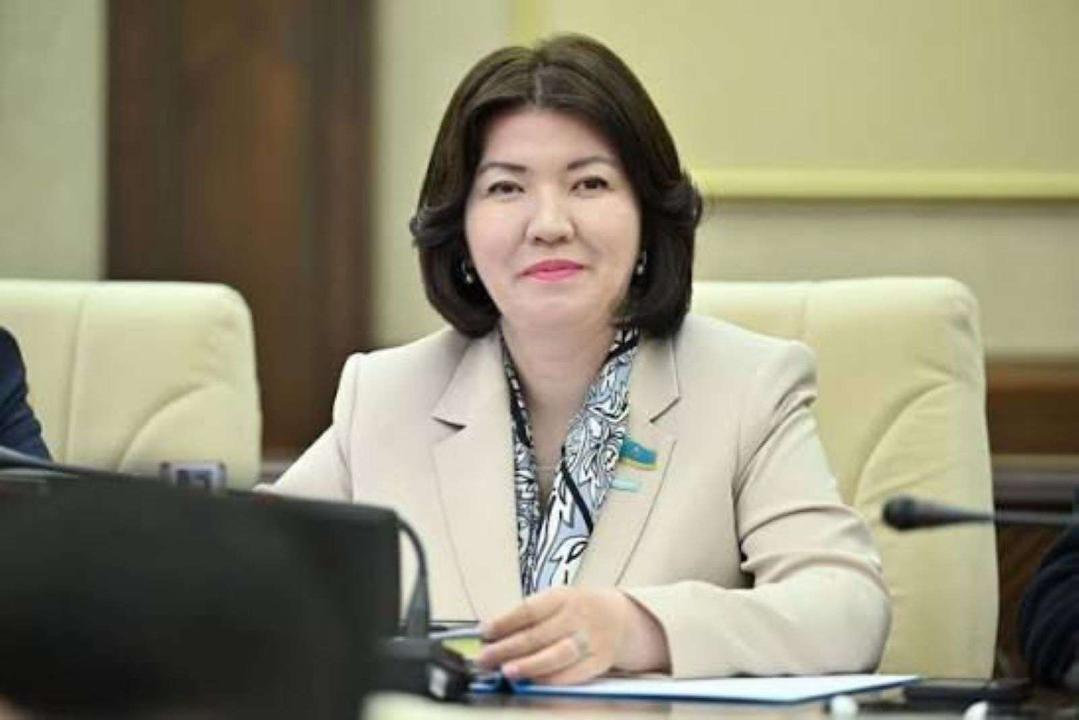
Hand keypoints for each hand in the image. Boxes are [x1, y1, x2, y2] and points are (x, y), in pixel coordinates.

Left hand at [475, 586, 668, 684]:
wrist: (619, 618)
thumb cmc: (577, 610)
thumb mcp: (555, 602)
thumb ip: (528, 618)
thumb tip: (492, 636)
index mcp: (562, 596)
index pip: (529, 609)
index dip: (504, 622)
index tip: (484, 633)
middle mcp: (577, 616)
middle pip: (539, 634)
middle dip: (508, 648)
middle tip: (486, 658)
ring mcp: (590, 639)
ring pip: (557, 654)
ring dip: (529, 665)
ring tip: (507, 672)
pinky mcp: (599, 661)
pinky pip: (573, 673)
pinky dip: (552, 679)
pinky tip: (534, 682)